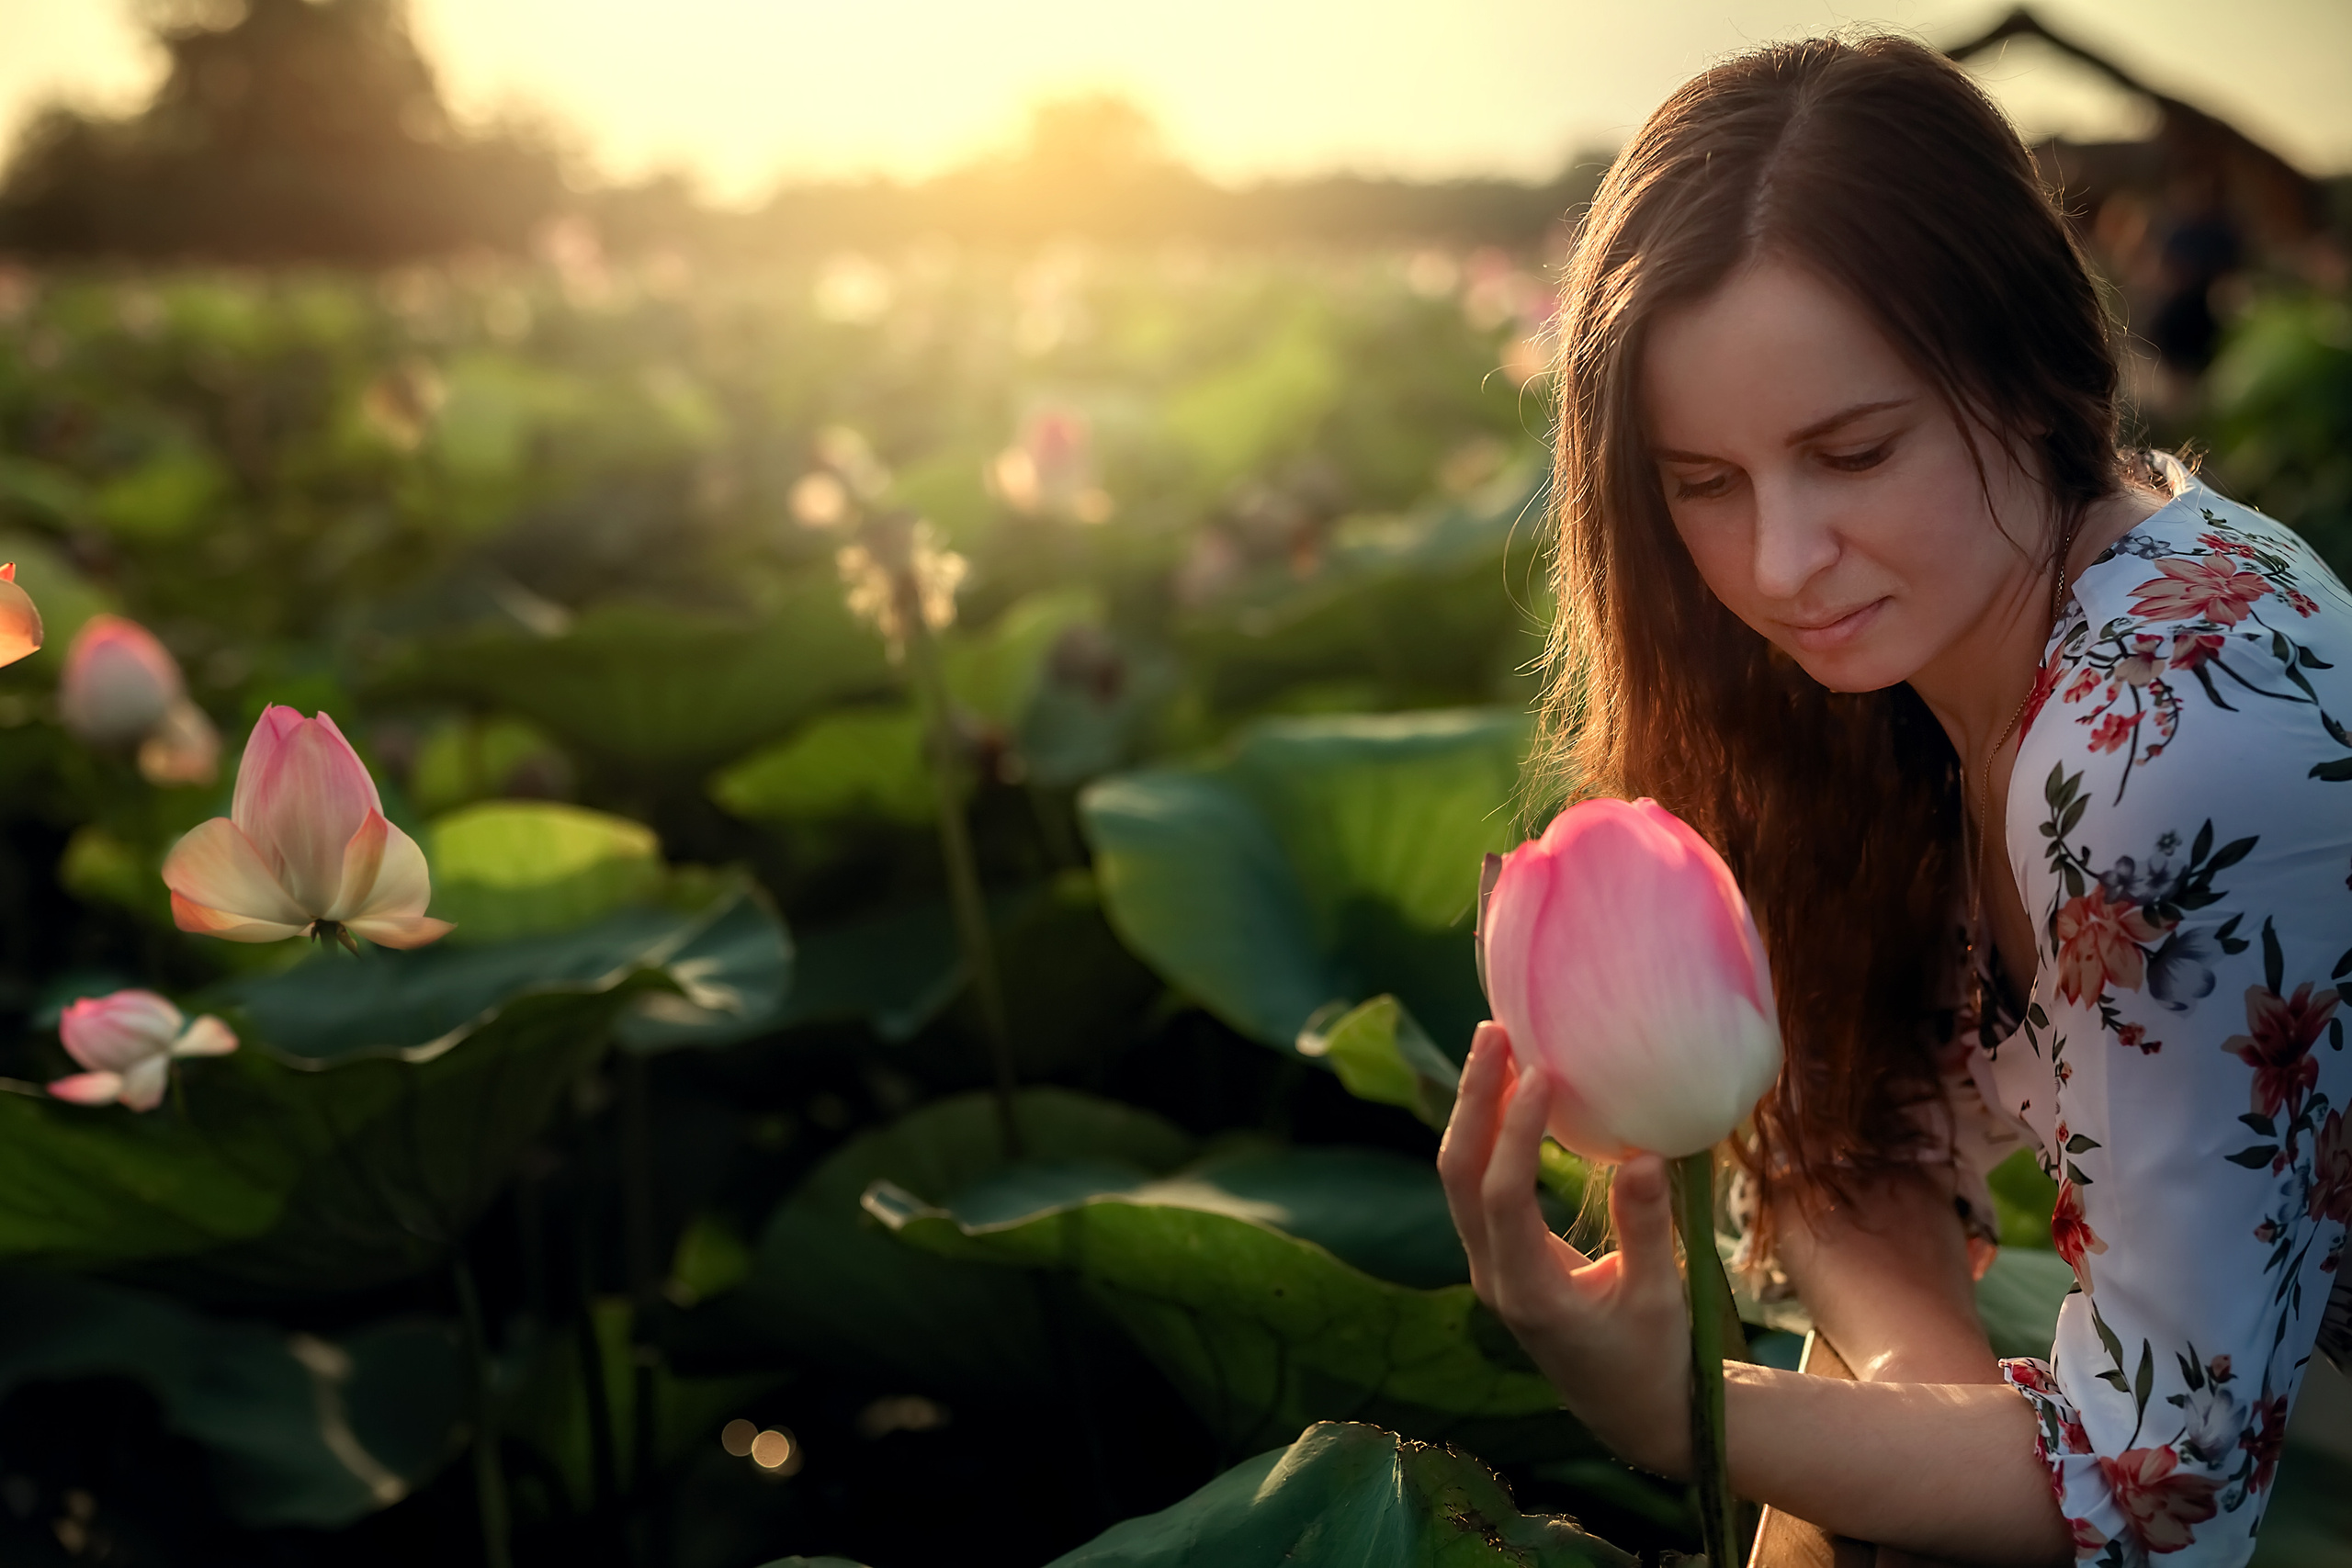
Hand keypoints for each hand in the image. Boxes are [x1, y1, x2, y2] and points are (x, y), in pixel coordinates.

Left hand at [1437, 1021, 1692, 1475]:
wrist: (1631, 1411)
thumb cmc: (1653, 1358)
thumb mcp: (1659, 1297)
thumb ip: (1647, 1230)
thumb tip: (1643, 1155)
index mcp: (1530, 1293)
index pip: (1502, 1198)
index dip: (1514, 1132)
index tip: (1540, 1073)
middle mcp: (1493, 1276)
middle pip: (1458, 1175)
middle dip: (1473, 1100)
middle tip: (1495, 1032)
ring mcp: (1487, 1266)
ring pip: (1458, 1177)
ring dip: (1474, 1110)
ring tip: (1495, 1045)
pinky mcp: (1497, 1257)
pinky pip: (1475, 1184)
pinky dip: (1487, 1133)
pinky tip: (1509, 1092)